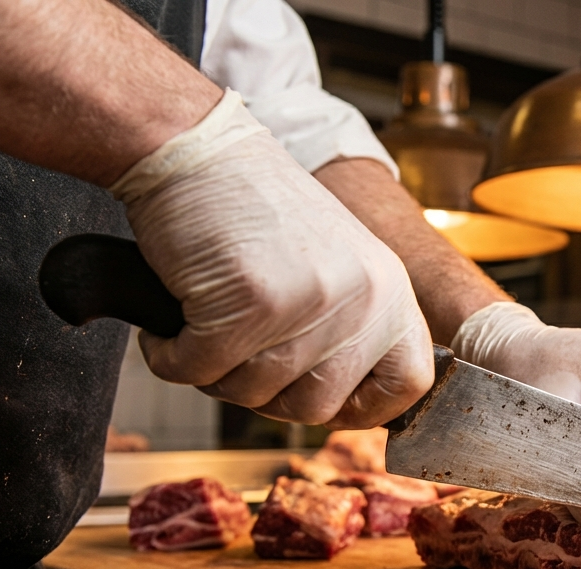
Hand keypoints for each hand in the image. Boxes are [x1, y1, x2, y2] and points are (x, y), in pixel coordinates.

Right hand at [111, 90, 433, 427]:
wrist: (196, 148)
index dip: (363, 408)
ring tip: (203, 324)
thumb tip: (347, 408)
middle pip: (318, 407)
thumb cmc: (254, 210)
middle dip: (265, 395)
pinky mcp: (252, 300)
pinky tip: (171, 323)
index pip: (410, 384)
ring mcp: (312, 300)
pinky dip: (170, 357)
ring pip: (254, 394)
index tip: (318, 397)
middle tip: (236, 355)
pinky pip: (199, 372)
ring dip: (213, 372)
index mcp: (391, 290)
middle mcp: (364, 297)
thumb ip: (353, 330)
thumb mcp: (337, 266)